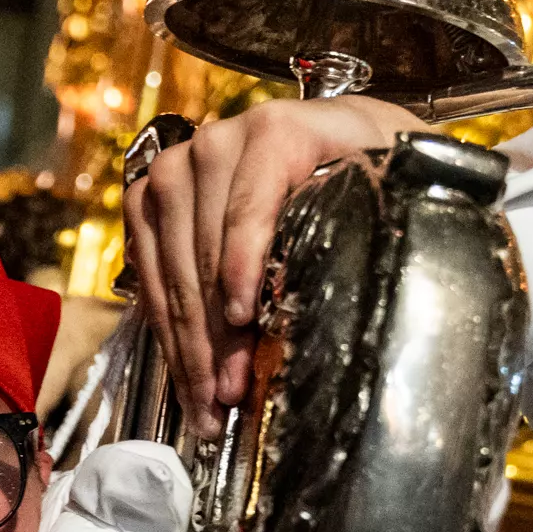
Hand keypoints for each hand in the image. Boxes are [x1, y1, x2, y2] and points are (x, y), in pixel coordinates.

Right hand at [123, 94, 427, 435]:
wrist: (335, 139)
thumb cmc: (362, 165)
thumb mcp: (383, 180)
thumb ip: (365, 218)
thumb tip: (341, 301)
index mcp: (277, 131)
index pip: (246, 205)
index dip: (241, 266)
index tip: (243, 319)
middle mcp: (217, 144)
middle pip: (204, 250)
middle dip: (215, 333)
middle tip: (229, 391)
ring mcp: (177, 172)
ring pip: (171, 271)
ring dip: (187, 344)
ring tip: (208, 400)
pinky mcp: (151, 201)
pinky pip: (149, 275)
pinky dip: (166, 329)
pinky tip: (186, 369)